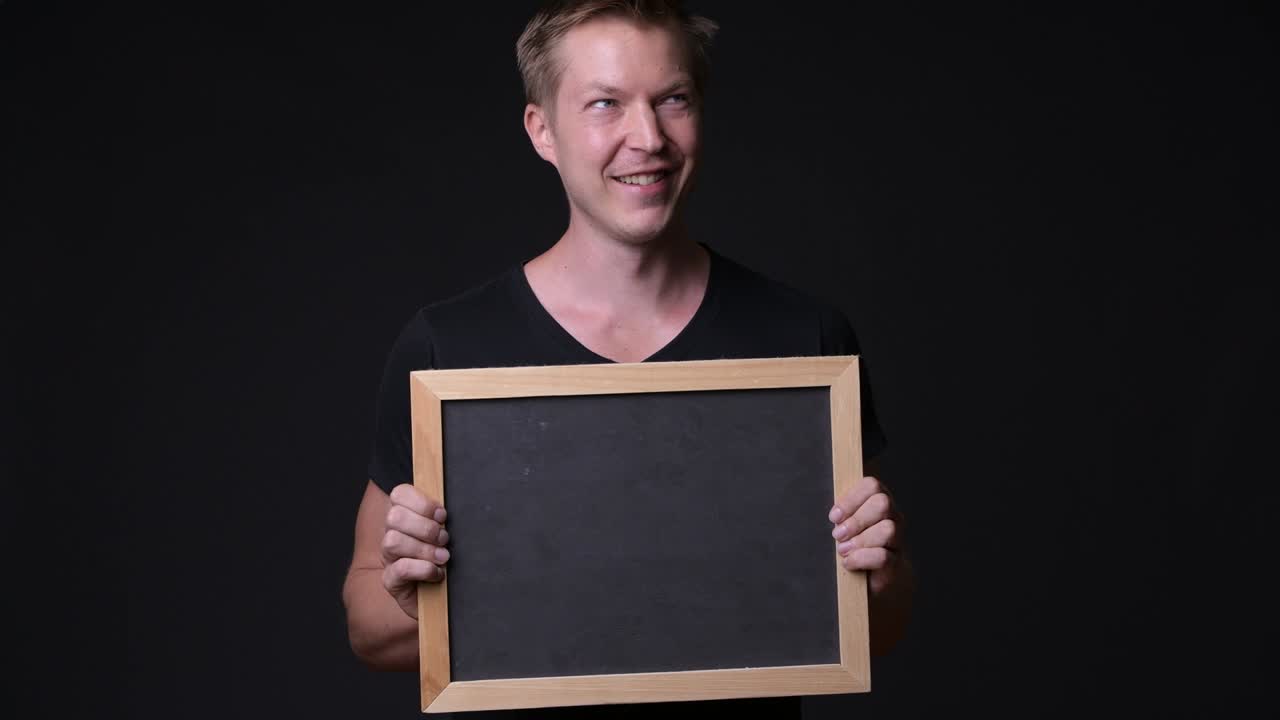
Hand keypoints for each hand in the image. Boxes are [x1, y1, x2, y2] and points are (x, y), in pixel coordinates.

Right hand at [381, 484, 449, 618]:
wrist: (442, 599)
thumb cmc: (445, 560)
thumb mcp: (446, 535)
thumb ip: (443, 519)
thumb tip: (448, 509)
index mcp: (405, 517)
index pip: (399, 494)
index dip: (421, 502)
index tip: (442, 515)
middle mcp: (392, 534)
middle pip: (394, 517)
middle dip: (425, 527)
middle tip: (444, 539)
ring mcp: (388, 558)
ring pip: (393, 541)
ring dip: (424, 548)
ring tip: (443, 557)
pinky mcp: (391, 581)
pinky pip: (400, 569)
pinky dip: (423, 569)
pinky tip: (437, 574)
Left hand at [829, 475, 904, 595]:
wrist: (873, 576)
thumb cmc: (854, 545)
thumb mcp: (845, 525)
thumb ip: (841, 515)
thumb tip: (834, 515)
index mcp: (877, 501)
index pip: (872, 486)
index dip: (851, 499)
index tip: (835, 516)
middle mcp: (893, 516)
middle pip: (882, 504)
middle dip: (856, 520)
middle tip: (838, 535)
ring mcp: (897, 539)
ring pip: (888, 529)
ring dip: (860, 540)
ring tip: (843, 550)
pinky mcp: (896, 562)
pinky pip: (883, 556)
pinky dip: (861, 559)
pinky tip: (849, 562)